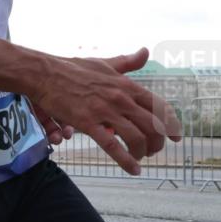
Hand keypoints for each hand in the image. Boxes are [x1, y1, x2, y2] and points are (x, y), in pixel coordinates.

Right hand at [31, 48, 181, 175]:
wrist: (45, 74)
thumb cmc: (72, 68)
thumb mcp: (104, 63)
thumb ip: (126, 62)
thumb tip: (145, 52)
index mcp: (127, 85)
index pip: (159, 107)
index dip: (171, 125)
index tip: (175, 136)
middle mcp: (121, 98)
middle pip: (152, 126)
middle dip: (158, 143)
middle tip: (154, 151)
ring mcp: (105, 111)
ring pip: (136, 138)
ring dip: (143, 152)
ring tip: (140, 158)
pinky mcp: (87, 123)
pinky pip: (112, 146)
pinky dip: (126, 161)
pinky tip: (133, 169)